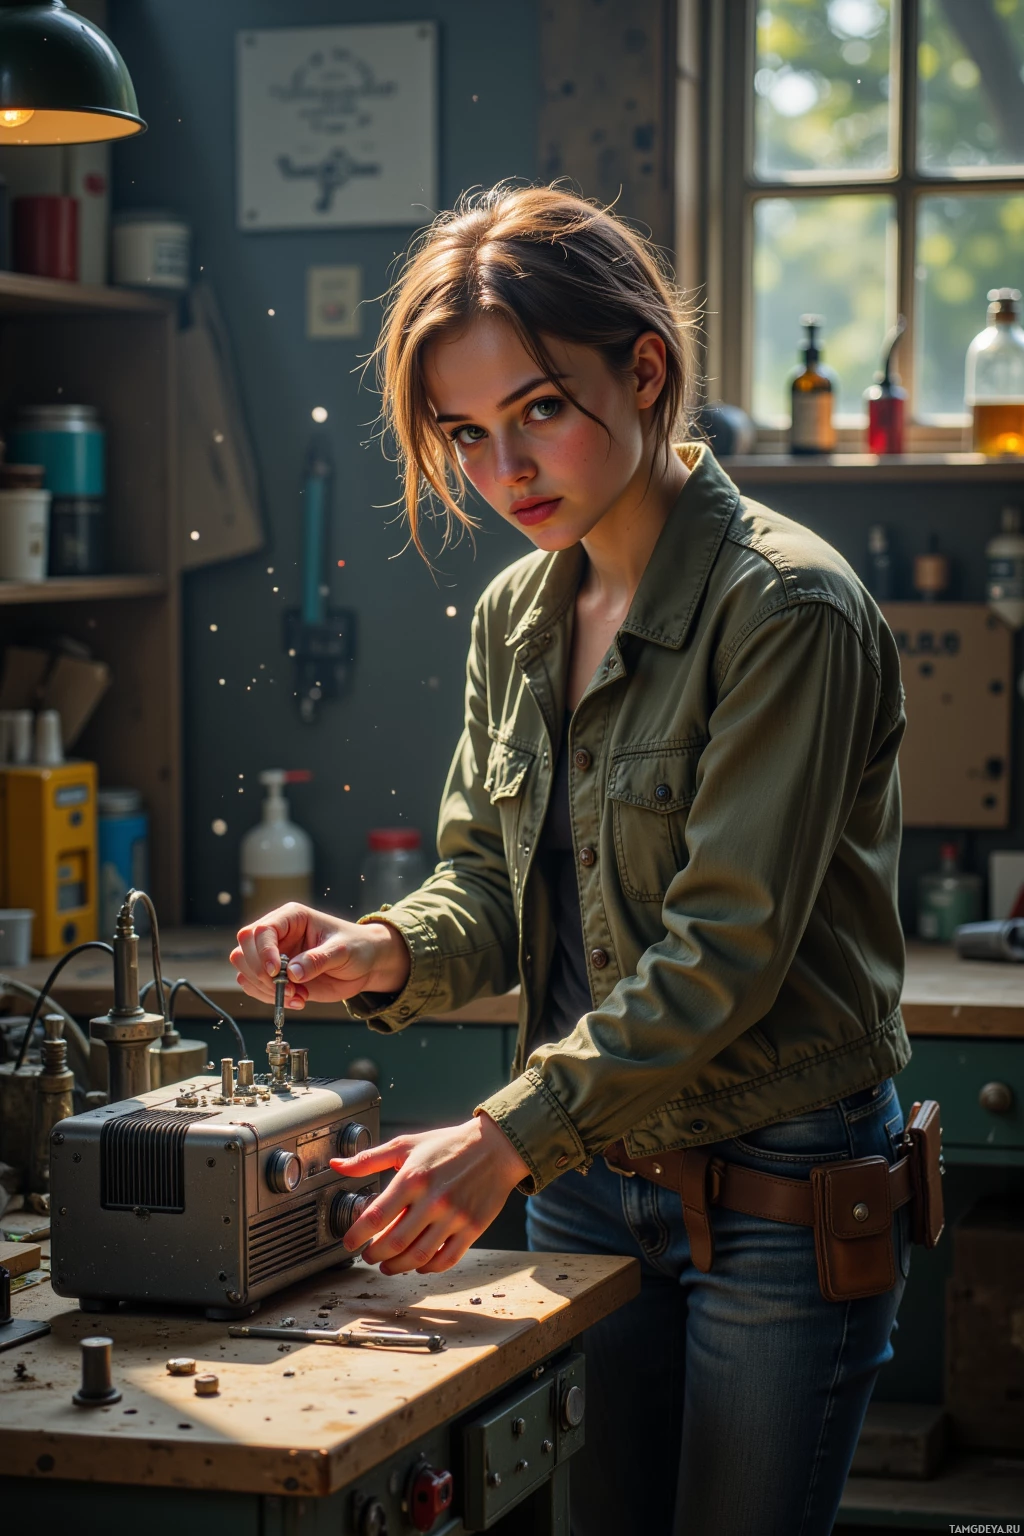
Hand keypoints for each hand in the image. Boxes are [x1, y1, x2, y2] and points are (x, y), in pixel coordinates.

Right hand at [230, 904, 410, 1009]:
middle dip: (261, 973)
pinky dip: (270, 998)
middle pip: (244, 949)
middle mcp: (278, 936)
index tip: (276, 971)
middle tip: (288, 988)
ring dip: (265, 989)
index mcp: (291, 918)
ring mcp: (274, 956)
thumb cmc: (357, 947)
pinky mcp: (276, 977)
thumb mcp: (343, 950)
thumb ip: (318, 959)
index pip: (262, 930)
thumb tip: (292, 973)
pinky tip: (297, 1000)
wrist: (366, 965)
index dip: (263, 951)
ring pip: (245, 970)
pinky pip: (255, 987)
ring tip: (297, 996)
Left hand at [330, 1113, 529, 1274]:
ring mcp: (455, 1217)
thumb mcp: (405, 1145)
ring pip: (419, 1256)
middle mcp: (433, 1199)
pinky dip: (429, 1269)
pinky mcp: (473, 1228)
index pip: (377, 1216)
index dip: (357, 1235)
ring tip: (388, 1266)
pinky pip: (447, 1259)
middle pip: (395, 1242)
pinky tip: (418, 1265)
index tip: (349, 1243)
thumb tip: (336, 1165)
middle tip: (368, 1256)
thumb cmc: (447, 1145)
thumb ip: (369, 1159)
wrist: (494, 1147)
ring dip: (397, 1267)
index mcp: (413, 1178)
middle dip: (374, 1255)